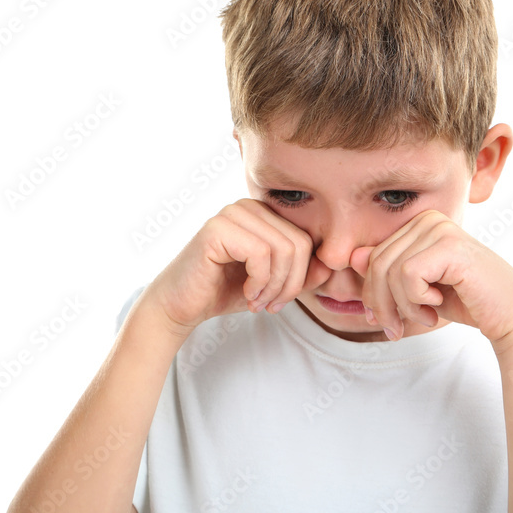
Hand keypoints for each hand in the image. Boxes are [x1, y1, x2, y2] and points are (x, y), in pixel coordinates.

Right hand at [141, 198, 329, 337]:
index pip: (306, 240)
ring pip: (284, 249)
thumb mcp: (272, 284)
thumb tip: (330, 265)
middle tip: (271, 305)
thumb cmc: (224, 291)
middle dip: (290, 284)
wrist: (181, 306)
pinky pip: (261, 254)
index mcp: (263, 214)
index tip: (280, 300)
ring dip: (275, 286)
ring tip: (258, 302)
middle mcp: (248, 207)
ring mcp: (232, 214)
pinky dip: (259, 283)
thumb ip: (302, 274)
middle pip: (300, 244)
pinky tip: (246, 294)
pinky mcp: (217, 228)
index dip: (302, 277)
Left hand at [349, 209, 512, 347]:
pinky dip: (416, 299)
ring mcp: (440, 229)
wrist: (509, 317)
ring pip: (389, 270)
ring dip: (403, 305)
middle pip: (377, 263)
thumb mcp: (415, 289)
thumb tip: (352, 256)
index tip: (386, 321)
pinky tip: (438, 304)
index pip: (373, 257)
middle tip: (397, 329)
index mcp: (419, 224)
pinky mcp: (449, 245)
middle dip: (382, 303)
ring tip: (426, 316)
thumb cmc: (464, 301)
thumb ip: (387, 273)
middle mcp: (429, 219)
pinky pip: (407, 274)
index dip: (372, 294)